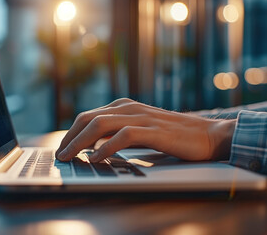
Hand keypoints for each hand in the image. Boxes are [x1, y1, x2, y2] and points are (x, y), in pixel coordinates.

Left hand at [56, 98, 235, 161]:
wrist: (206, 135)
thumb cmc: (172, 135)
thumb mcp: (141, 129)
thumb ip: (120, 132)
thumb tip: (95, 146)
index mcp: (124, 106)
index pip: (88, 116)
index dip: (71, 132)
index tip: (63, 148)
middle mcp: (129, 108)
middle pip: (88, 118)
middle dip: (69, 137)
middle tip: (60, 155)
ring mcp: (141, 118)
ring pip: (100, 124)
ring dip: (80, 142)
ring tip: (69, 157)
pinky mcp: (153, 130)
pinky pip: (123, 136)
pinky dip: (106, 147)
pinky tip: (96, 159)